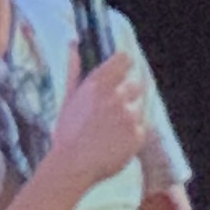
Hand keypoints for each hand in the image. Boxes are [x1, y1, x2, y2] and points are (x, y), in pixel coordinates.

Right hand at [50, 52, 151, 191]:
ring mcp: (129, 115)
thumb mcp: (68, 98)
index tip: (122, 74)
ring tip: (110, 132)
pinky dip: (132, 135)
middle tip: (111, 114)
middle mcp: (116, 96)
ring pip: (138, 108)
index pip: (125, 59)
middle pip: (135, 85)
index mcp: (98, 84)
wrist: (72, 165)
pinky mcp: (138, 134)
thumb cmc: (67, 132)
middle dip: (127, 97)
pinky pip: (142, 129)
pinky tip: (115, 143)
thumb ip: (74, 69)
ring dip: (129, 117)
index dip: (125, 65)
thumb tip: (73, 43)